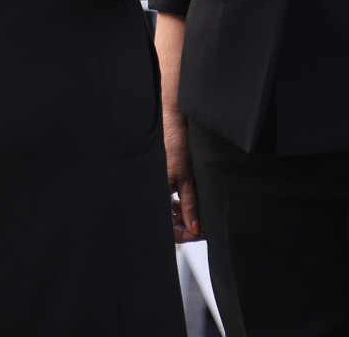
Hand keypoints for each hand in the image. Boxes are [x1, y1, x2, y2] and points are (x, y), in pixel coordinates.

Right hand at [164, 101, 201, 242]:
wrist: (172, 114)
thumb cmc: (175, 142)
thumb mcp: (187, 177)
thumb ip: (191, 205)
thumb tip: (196, 228)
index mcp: (151, 193)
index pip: (163, 227)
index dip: (182, 234)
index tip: (199, 233)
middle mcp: (147, 190)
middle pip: (164, 220)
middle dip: (182, 224)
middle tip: (200, 224)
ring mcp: (152, 183)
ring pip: (165, 210)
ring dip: (180, 214)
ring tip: (196, 212)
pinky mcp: (157, 175)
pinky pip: (164, 197)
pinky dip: (176, 201)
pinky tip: (186, 201)